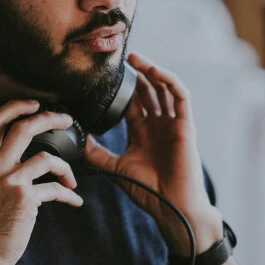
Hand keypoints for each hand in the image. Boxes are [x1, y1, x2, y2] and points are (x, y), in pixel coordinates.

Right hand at [0, 100, 82, 264]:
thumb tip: (24, 160)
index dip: (15, 106)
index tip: (34, 103)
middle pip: (23, 127)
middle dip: (50, 117)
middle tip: (66, 119)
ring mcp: (9, 182)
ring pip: (47, 157)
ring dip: (67, 168)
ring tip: (73, 179)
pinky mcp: (25, 199)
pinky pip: (55, 189)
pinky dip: (69, 195)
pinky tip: (74, 201)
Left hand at [86, 53, 222, 254]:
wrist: (171, 207)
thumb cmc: (148, 190)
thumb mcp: (116, 168)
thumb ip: (97, 153)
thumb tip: (77, 139)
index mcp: (143, 132)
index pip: (133, 101)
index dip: (122, 86)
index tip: (106, 74)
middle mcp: (158, 124)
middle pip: (148, 90)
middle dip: (136, 73)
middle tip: (120, 58)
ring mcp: (173, 123)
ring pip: (164, 88)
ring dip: (151, 71)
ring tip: (135, 58)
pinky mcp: (186, 125)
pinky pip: (181, 96)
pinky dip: (169, 81)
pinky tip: (155, 71)